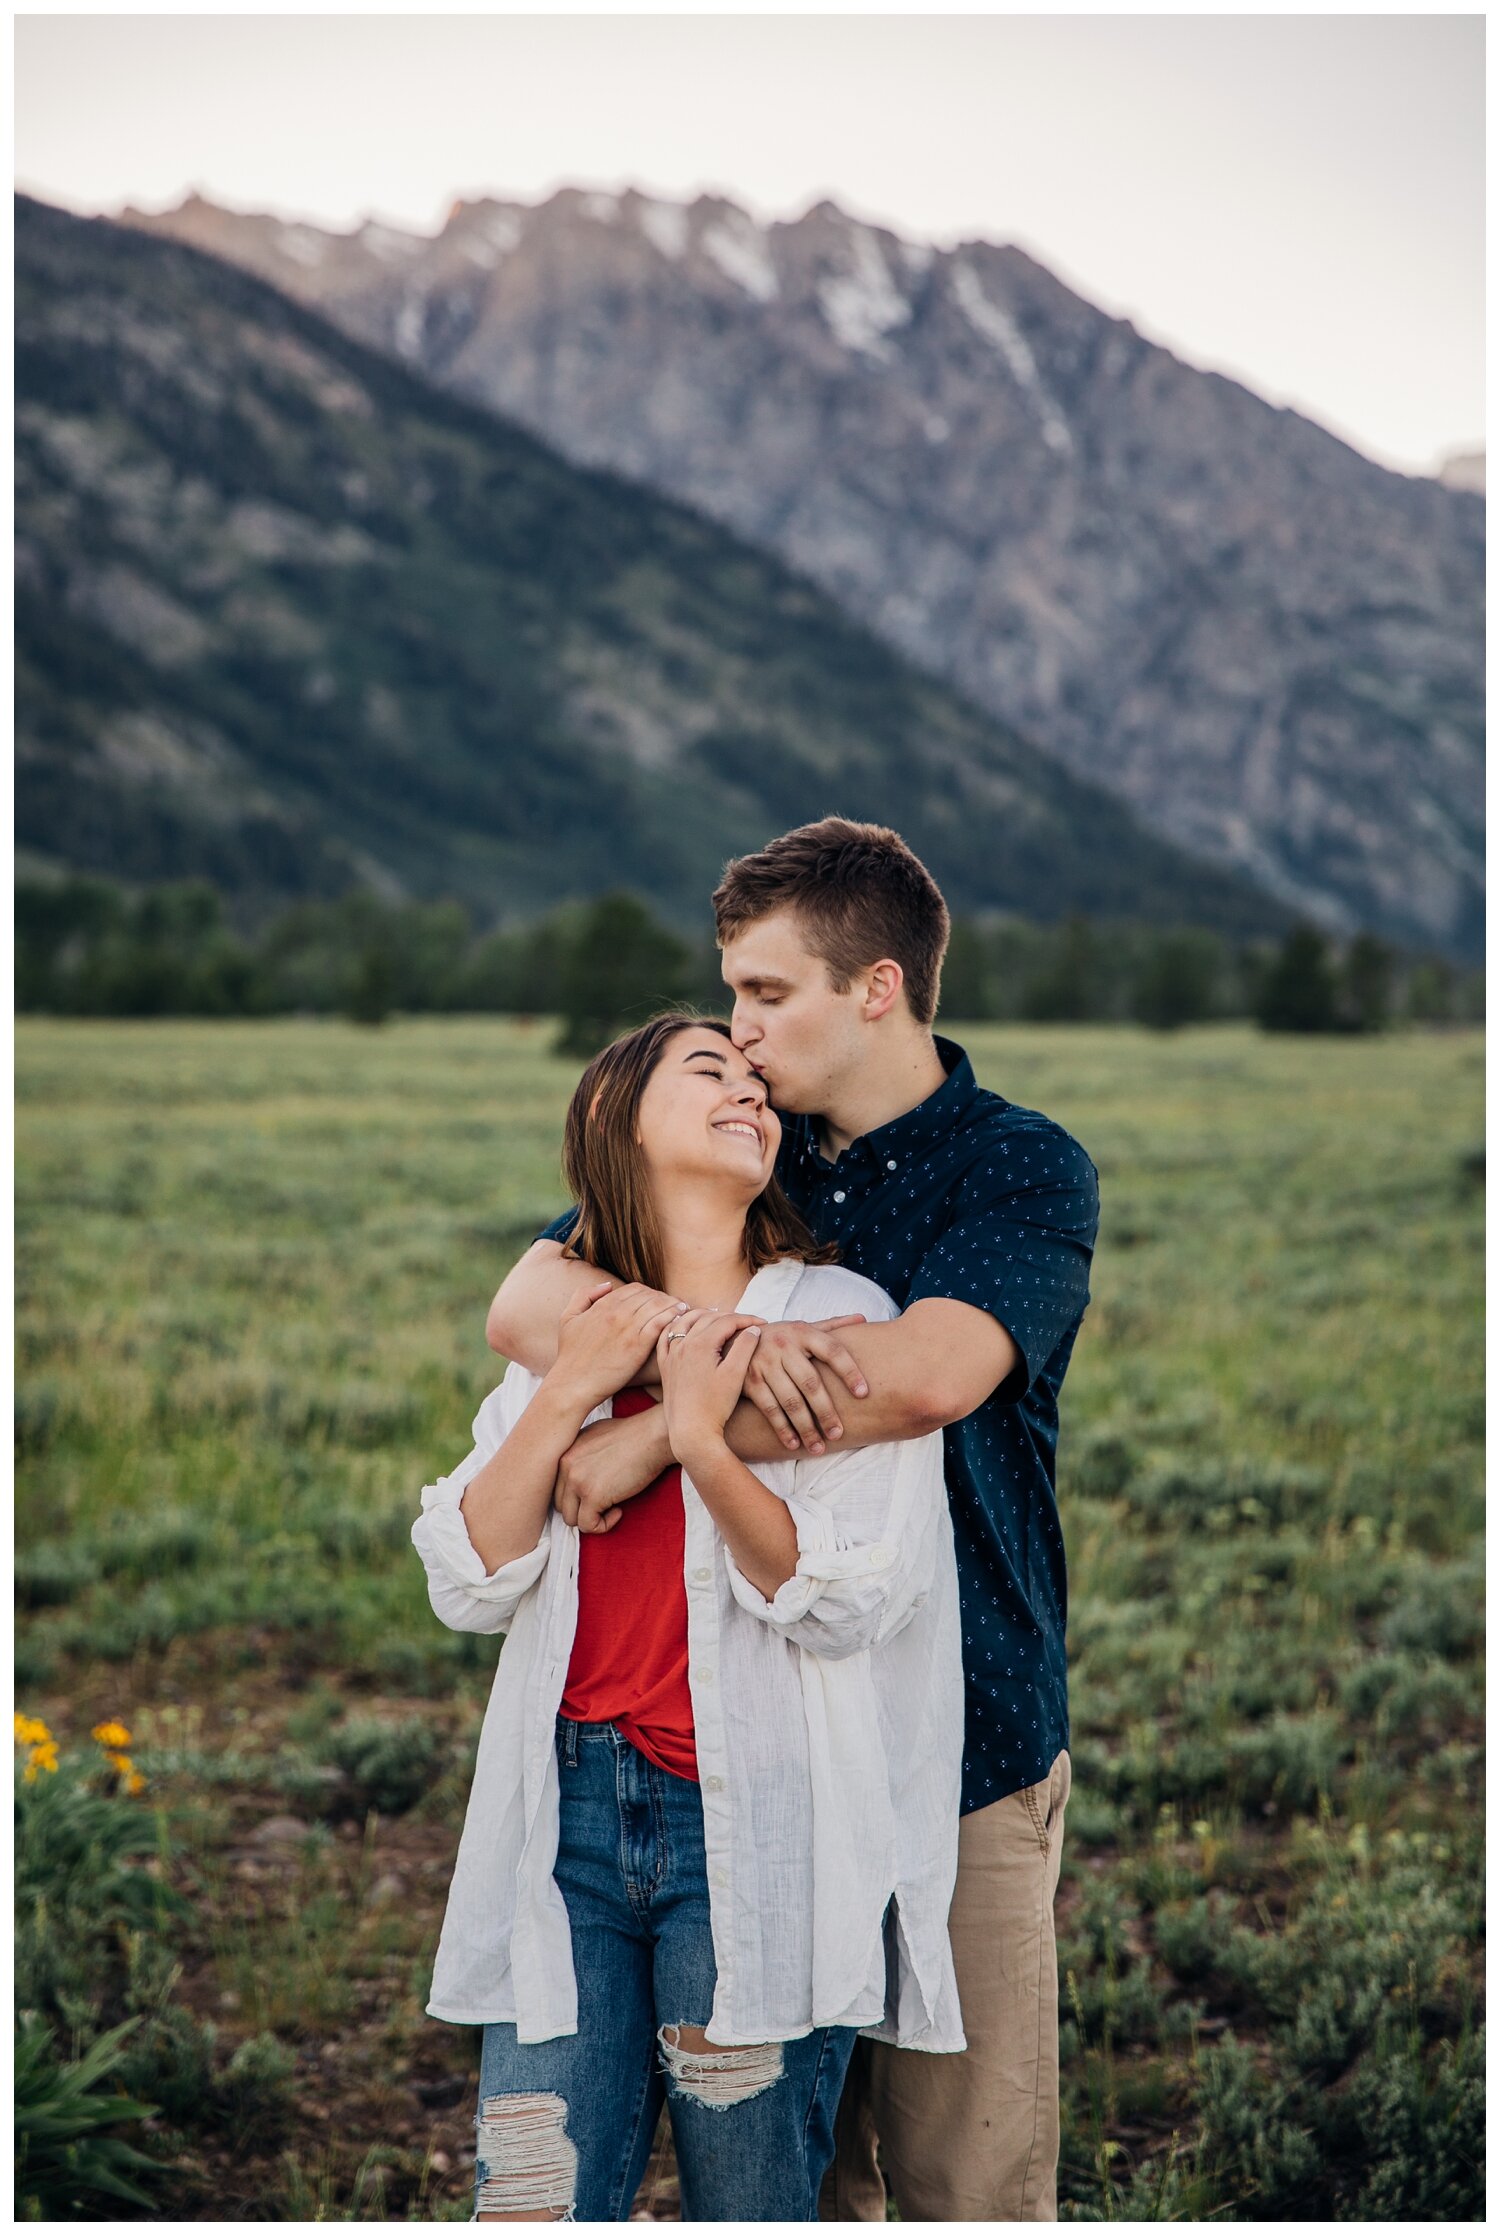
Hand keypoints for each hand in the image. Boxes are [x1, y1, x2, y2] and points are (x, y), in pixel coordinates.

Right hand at [548, 1281, 687, 1414]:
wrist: (572, 1384)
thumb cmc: (570, 1355)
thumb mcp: (568, 1318)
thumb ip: (584, 1295)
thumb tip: (607, 1285)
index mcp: (603, 1305)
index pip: (635, 1289)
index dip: (650, 1292)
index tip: (658, 1300)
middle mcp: (617, 1312)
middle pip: (650, 1295)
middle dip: (665, 1297)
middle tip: (676, 1304)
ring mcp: (628, 1328)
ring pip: (659, 1306)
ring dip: (673, 1305)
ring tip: (684, 1310)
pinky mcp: (638, 1346)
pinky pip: (661, 1323)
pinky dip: (673, 1318)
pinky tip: (680, 1320)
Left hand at [553, 1407, 670, 1535]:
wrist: (653, 1436)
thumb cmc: (634, 1435)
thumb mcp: (596, 1436)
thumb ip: (581, 1455)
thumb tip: (579, 1478)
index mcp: (565, 1451)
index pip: (557, 1487)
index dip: (576, 1496)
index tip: (597, 1494)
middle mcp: (565, 1465)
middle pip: (561, 1504)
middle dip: (582, 1509)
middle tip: (605, 1503)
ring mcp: (577, 1480)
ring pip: (570, 1519)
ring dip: (591, 1519)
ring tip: (613, 1507)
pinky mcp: (592, 1495)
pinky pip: (588, 1525)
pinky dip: (603, 1525)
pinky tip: (618, 1510)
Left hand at [657, 1308, 766, 1461]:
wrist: (691, 1432)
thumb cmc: (716, 1406)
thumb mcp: (735, 1375)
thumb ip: (745, 1347)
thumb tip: (753, 1328)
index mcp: (701, 1344)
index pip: (727, 1321)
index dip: (748, 1319)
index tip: (764, 1324)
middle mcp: (682, 1344)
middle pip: (707, 1318)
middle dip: (730, 1317)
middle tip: (747, 1323)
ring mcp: (671, 1355)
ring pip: (685, 1322)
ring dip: (703, 1315)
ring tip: (718, 1316)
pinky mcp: (665, 1366)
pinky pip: (666, 1336)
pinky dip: (676, 1325)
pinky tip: (684, 1324)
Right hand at [741, 1317, 869, 1453]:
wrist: (733, 1339)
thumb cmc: (780, 1337)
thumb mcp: (802, 1327)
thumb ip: (831, 1326)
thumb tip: (863, 1318)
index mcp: (803, 1332)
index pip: (832, 1350)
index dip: (850, 1371)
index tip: (863, 1393)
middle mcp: (784, 1345)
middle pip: (811, 1383)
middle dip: (826, 1412)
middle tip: (838, 1434)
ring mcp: (765, 1363)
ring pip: (790, 1401)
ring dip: (805, 1427)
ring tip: (818, 1447)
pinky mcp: (750, 1380)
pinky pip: (770, 1409)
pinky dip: (782, 1428)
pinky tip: (794, 1444)